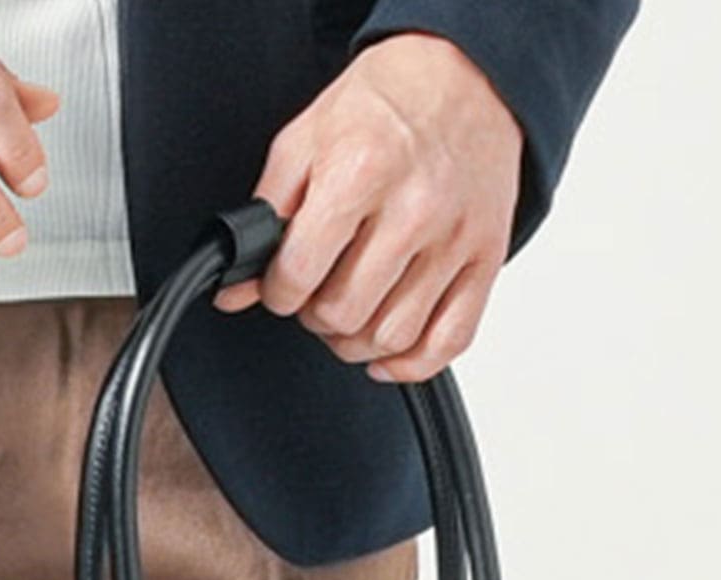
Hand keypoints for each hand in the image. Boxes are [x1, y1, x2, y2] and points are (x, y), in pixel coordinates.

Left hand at [214, 31, 523, 382]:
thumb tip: (235, 286)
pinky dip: (411, 363)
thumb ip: (267, 213)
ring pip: (392, 337)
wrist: (467, 76)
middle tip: (315, 294)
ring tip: (348, 314)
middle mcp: (413, 209)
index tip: (281, 287)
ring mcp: (453, 240)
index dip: (278, 292)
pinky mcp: (485, 260)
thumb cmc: (388, 103)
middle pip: (344, 313)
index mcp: (362, 171)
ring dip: (356, 341)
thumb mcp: (308, 139)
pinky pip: (449, 342)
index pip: (300, 274)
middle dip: (315, 316)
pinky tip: (386, 352)